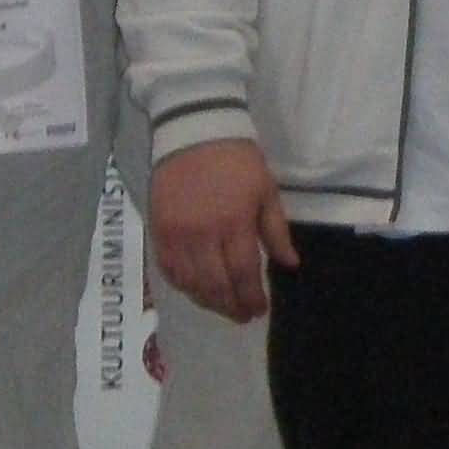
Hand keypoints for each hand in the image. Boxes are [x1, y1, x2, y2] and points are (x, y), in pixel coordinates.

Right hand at [150, 138, 298, 322]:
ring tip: (222, 308)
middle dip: (230, 306)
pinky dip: (182, 285)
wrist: (194, 132)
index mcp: (234, 223)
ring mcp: (176, 234)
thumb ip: (276, 231)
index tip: (259, 310)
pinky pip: (168, 269)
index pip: (242, 273)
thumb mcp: (266, 191)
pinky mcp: (157, 230)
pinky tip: (195, 290)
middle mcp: (202, 234)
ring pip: (189, 282)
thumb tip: (290, 265)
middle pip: (215, 284)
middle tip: (242, 317)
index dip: (251, 297)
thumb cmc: (238, 161)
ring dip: (207, 301)